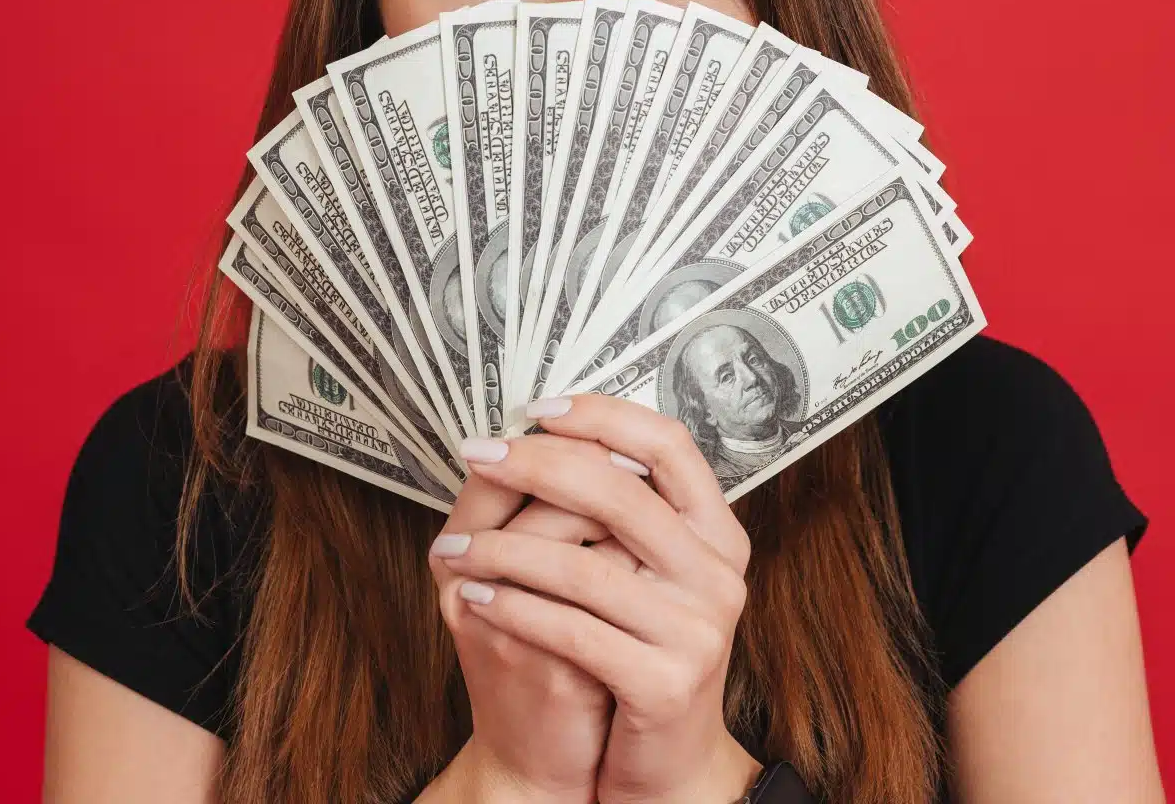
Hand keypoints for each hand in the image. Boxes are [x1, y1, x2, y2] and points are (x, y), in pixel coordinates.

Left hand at [436, 395, 761, 803]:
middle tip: (478, 455)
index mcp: (718, 533)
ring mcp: (698, 631)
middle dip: (536, 467)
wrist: (666, 764)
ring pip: (583, 568)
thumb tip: (551, 435)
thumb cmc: (642, 653)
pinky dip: (513, 609)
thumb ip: (624, 512)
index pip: (668, 445)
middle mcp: (719, 575)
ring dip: (503, 551)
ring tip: (455, 547)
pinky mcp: (664, 684)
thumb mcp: (649, 575)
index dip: (602, 416)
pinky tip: (474, 597)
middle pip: (620, 494)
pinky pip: (570, 632)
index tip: (539, 410)